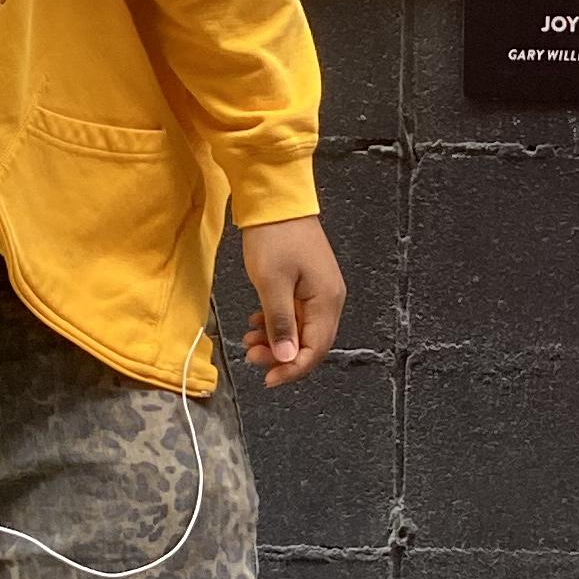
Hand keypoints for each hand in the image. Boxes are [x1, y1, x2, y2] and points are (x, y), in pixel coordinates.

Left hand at [240, 214, 345, 387]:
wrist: (276, 199)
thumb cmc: (275, 237)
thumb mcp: (272, 284)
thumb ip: (280, 324)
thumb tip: (287, 357)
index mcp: (326, 302)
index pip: (315, 350)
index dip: (292, 369)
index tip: (267, 378)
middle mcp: (329, 299)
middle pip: (310, 343)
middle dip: (281, 356)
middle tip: (252, 356)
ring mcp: (320, 290)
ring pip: (301, 330)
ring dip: (276, 340)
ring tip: (249, 340)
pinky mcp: (307, 283)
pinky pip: (296, 315)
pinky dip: (276, 323)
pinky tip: (256, 322)